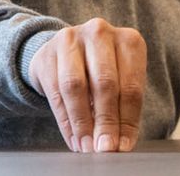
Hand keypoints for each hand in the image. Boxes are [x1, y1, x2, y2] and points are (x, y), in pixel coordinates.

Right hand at [28, 18, 146, 152]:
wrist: (67, 51)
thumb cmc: (101, 69)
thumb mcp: (120, 81)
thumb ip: (122, 107)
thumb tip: (121, 143)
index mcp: (129, 40)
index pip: (132, 85)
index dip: (128, 119)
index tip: (124, 144)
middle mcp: (101, 33)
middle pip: (105, 84)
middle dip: (105, 121)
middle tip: (104, 147)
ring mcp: (71, 39)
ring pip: (76, 86)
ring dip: (82, 122)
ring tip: (86, 146)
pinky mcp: (47, 54)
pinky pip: (55, 92)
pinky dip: (65, 120)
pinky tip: (73, 138)